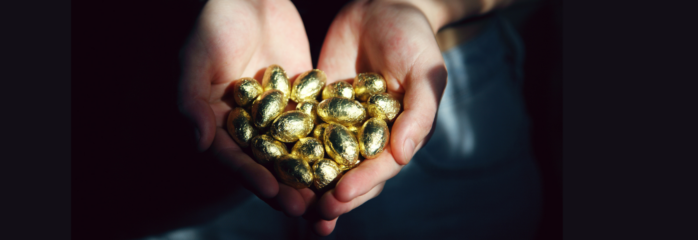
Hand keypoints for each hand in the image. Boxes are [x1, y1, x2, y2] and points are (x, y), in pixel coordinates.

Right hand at [179, 0, 315, 216]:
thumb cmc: (215, 24)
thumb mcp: (197, 59)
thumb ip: (193, 101)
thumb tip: (200, 144)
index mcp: (220, 122)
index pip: (235, 158)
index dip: (253, 177)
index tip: (273, 193)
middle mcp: (250, 125)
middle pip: (268, 163)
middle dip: (286, 186)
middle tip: (307, 206)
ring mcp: (278, 114)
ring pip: (296, 150)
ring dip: (311, 174)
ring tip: (329, 195)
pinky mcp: (303, 99)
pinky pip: (317, 124)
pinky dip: (331, 142)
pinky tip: (350, 159)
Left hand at [308, 0, 451, 234]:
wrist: (383, 6)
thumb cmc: (414, 39)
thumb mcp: (426, 72)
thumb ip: (419, 113)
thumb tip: (404, 155)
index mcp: (400, 136)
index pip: (381, 167)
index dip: (363, 184)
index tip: (341, 195)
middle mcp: (371, 136)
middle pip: (352, 173)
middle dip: (334, 196)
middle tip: (313, 214)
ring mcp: (343, 123)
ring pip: (326, 161)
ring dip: (310, 185)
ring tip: (292, 206)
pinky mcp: (319, 107)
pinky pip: (304, 131)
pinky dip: (290, 150)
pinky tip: (271, 164)